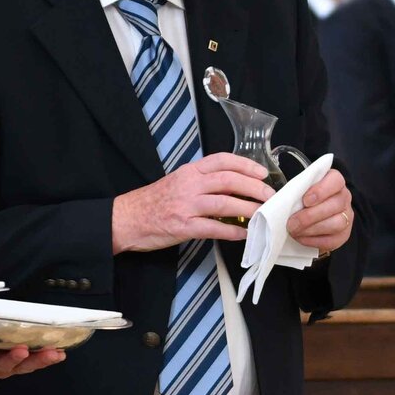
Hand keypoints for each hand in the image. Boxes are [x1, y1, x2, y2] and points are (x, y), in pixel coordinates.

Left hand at [0, 335, 66, 385]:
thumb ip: (11, 329)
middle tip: (51, 352)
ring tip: (21, 350)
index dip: (48, 357)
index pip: (33, 360)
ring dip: (11, 358)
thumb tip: (33, 312)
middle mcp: (1, 365)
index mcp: (11, 359)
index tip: (63, 352)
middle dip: (37, 359)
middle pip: (23, 366)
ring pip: (1, 364)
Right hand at [110, 152, 272, 252]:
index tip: (261, 172)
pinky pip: (214, 228)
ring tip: (262, 214)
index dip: (246, 164)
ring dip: (248, 209)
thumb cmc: (152, 202)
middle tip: (269, 196)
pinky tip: (244, 234)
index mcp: (189, 171)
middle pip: (229, 180)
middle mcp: (189, 185)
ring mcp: (186, 206)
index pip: (222, 160)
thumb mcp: (177, 182)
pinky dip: (232, 232)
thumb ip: (201, 182)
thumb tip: (232, 188)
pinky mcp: (183, 226)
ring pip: (225, 204)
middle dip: (254, 188)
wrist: (125, 219)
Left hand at [286, 167, 354, 253]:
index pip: (336, 180)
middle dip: (310, 216)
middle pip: (335, 204)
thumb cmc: (302, 202)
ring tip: (294, 231)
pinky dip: (313, 240)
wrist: (310, 220)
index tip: (305, 200)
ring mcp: (346, 216)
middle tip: (291, 223)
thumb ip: (295, 191)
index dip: (321, 190)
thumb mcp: (299, 191)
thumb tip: (275, 198)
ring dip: (312, 229)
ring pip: (336, 223)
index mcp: (334, 182)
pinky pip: (332, 240)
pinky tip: (300, 238)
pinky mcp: (343, 235)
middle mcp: (344, 197)